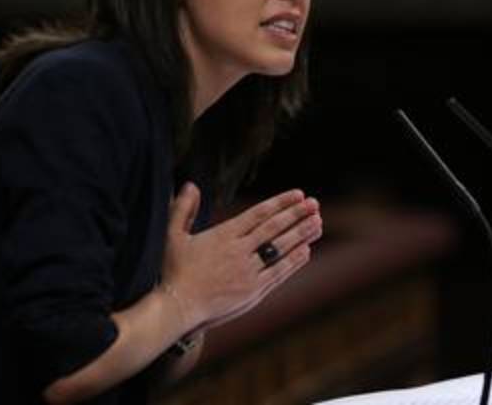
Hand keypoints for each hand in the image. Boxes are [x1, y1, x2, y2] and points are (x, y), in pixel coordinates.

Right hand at [158, 183, 321, 331]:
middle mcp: (239, 251)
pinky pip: (278, 273)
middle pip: (274, 228)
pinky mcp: (253, 291)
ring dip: (301, 235)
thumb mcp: (174, 236)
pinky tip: (306, 251)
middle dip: (297, 214)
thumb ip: (183, 209)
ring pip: (280, 249)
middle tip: (315, 204)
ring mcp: (248, 271)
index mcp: (223, 235)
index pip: (258, 214)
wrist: (177, 307)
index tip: (299, 194)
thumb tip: (190, 185)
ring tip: (318, 223)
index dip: (281, 202)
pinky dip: (293, 261)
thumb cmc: (173, 272)